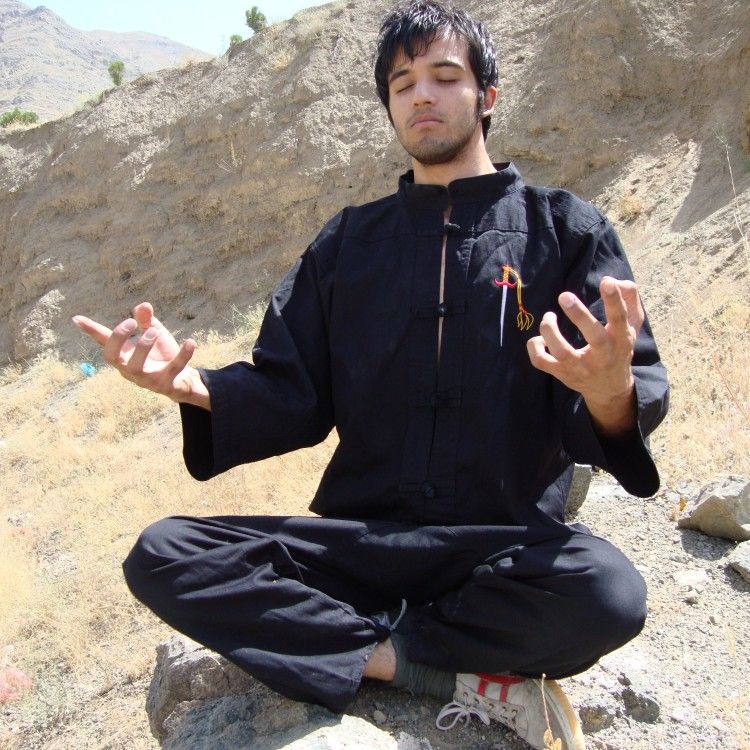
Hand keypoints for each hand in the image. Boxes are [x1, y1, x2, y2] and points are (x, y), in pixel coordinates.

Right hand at [72, 302, 209, 408]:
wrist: (183, 381)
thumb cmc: (162, 356)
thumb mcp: (154, 334)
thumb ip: (147, 321)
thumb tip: (143, 305)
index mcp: (124, 355)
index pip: (104, 342)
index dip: (91, 331)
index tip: (76, 318)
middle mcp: (129, 369)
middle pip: (111, 357)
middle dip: (118, 338)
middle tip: (132, 323)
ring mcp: (146, 379)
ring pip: (135, 367)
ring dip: (143, 347)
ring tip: (154, 330)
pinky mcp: (165, 385)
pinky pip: (173, 370)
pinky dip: (183, 355)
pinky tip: (190, 342)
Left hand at [526, 276, 642, 436]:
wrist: (609, 388)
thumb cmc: (619, 347)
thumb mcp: (632, 325)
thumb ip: (628, 299)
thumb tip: (614, 281)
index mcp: (621, 340)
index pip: (620, 319)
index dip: (614, 300)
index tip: (606, 282)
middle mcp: (603, 356)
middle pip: (594, 337)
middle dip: (579, 315)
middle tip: (564, 296)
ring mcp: (580, 367)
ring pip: (562, 351)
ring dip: (550, 331)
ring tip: (549, 317)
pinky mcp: (562, 374)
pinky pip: (541, 362)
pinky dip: (534, 348)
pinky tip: (539, 338)